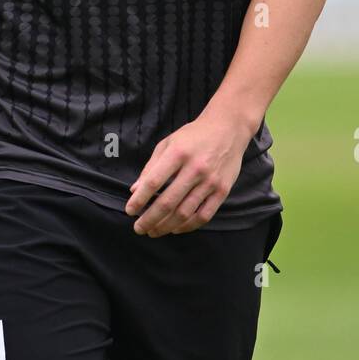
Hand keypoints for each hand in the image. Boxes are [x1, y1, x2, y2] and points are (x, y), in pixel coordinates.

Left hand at [124, 109, 254, 235]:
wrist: (228, 128)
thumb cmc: (193, 136)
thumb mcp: (168, 143)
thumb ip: (151, 167)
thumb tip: (135, 191)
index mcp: (178, 153)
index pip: (154, 182)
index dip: (140, 199)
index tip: (130, 210)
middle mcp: (195, 168)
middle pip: (168, 202)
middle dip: (150, 219)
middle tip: (139, 228)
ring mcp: (210, 181)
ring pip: (185, 213)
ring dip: (166, 226)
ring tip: (153, 231)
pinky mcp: (222, 190)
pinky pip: (204, 215)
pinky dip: (188, 226)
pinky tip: (176, 229)